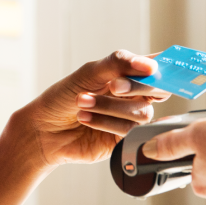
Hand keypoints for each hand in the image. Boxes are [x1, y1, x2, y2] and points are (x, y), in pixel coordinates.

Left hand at [20, 50, 170, 166]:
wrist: (43, 128)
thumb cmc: (63, 97)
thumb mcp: (88, 73)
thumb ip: (118, 64)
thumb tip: (149, 64)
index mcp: (128, 76)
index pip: (157, 68)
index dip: (161, 68)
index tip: (151, 68)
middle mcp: (134, 97)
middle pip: (159, 91)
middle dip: (135, 87)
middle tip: (113, 86)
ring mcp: (130, 119)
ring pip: (141, 112)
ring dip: (109, 106)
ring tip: (82, 102)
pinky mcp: (124, 140)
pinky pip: (129, 131)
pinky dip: (105, 122)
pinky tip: (84, 117)